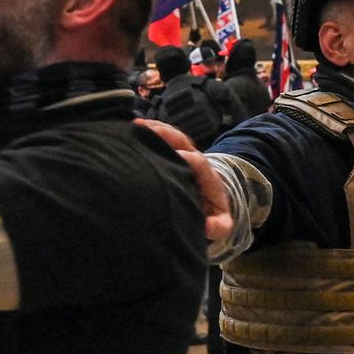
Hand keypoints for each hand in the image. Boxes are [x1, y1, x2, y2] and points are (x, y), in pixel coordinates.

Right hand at [134, 119, 235, 242]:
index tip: (173, 157)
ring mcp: (183, 153)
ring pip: (171, 136)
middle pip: (183, 141)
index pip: (198, 162)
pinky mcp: (173, 152)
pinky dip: (149, 131)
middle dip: (167, 135)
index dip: (186, 158)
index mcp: (207, 176)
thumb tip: (208, 227)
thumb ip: (219, 226)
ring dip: (155, 129)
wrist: (212, 202)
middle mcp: (195, 160)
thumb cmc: (212, 214)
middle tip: (149, 130)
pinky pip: (162, 137)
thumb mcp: (220, 223)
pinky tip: (132, 128)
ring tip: (136, 126)